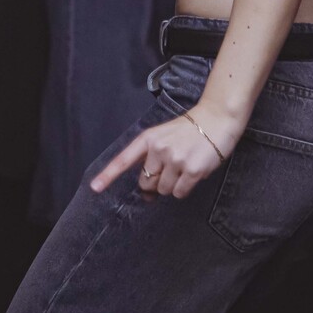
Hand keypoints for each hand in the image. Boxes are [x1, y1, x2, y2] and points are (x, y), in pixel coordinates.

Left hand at [90, 102, 242, 200]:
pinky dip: (185, 188)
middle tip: (172, 168)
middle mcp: (159, 149)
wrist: (218, 118)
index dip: (108, 175)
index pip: (125, 159)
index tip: (95, 188)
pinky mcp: (192, 171)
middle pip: (146, 182)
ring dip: (173, 185)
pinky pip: (179, 193)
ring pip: (164, 190)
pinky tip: (194, 172)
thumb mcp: (164, 135)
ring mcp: (176, 160)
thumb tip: (147, 194)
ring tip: (185, 166)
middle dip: (156, 181)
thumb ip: (151, 159)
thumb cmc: (190, 129)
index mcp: (149, 138)